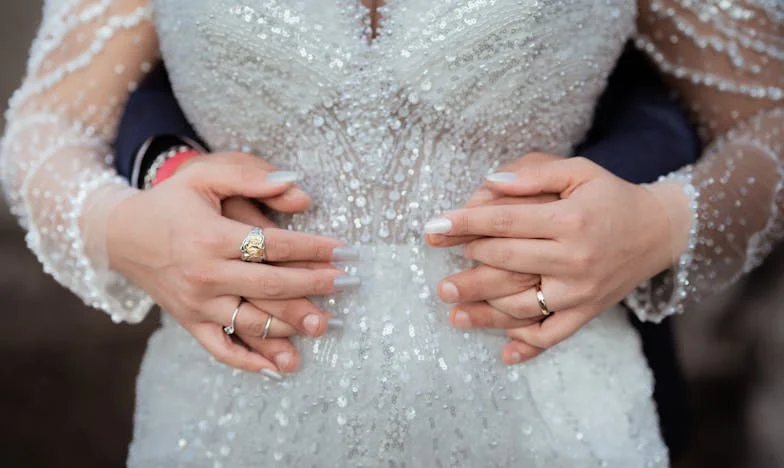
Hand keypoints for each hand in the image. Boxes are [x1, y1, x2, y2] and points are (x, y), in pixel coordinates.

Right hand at [107, 152, 357, 374]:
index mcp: (212, 237)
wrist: (120, 235)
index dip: (314, 249)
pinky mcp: (189, 322)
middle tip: (349, 284)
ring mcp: (197, 304)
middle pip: (272, 286)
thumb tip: (299, 190)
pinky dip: (251, 362)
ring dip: (292, 326)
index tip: (345, 251)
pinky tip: (280, 367)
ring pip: (253, 322)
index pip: (275, 245)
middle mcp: (206, 275)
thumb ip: (250, 176)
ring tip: (326, 323)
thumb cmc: (170, 201)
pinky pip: (222, 349)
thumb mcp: (204, 176)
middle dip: (315, 285)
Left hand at [426, 156, 672, 362]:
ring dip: (483, 312)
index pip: (505, 222)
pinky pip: (554, 334)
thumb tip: (489, 183)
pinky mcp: (588, 311)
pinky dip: (527, 345)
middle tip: (438, 277)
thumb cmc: (610, 196)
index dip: (464, 224)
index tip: (433, 228)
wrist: (659, 230)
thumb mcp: (579, 171)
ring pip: (522, 306)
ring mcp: (581, 291)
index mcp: (570, 220)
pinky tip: (502, 350)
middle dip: (465, 269)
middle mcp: (575, 258)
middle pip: (506, 265)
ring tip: (453, 312)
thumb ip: (534, 173)